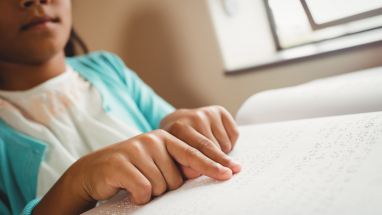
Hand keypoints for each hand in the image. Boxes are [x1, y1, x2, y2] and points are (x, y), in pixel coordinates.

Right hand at [34, 130, 234, 213]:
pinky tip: (129, 190)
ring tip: (136, 183)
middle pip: (177, 179)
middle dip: (166, 187)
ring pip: (161, 186)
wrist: (94, 170)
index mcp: (165, 138)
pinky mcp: (121, 163)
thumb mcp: (157, 164)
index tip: (231, 173)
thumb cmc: (132, 169)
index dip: (213, 164)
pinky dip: (139, 196)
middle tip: (148, 180)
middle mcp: (153, 140)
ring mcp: (136, 149)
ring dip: (151, 193)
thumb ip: (178, 165)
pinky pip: (144, 190)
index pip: (195, 153)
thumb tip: (203, 171)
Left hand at [160, 106, 240, 177]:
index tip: (225, 175)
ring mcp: (206, 113)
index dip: (210, 166)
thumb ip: (183, 168)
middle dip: (223, 163)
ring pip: (224, 143)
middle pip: (213, 147)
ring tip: (212, 154)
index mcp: (177, 129)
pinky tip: (219, 142)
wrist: (177, 122)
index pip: (196, 153)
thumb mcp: (174, 158)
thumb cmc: (176, 147)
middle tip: (232, 173)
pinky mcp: (218, 110)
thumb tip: (199, 172)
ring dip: (222, 153)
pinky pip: (234, 134)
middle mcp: (193, 118)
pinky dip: (230, 143)